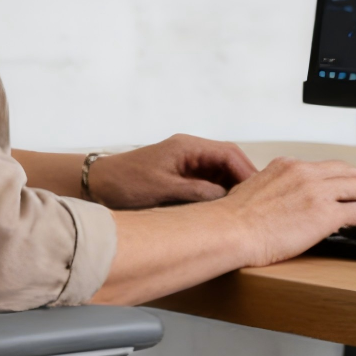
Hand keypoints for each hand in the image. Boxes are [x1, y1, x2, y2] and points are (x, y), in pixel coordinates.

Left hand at [84, 134, 258, 209]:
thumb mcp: (164, 189)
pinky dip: (220, 193)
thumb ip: (197, 192)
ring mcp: (186, 162)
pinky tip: (224, 209)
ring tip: (244, 209)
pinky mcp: (181, 174)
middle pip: (229, 160)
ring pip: (221, 171)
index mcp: (187, 146)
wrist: (98, 184)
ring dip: (233, 187)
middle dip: (244, 179)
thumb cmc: (126, 183)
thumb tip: (227, 197)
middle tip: (257, 203)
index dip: (247, 172)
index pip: (229, 153)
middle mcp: (190, 150)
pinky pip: (209, 181)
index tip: (257, 192)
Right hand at [215, 157, 355, 266]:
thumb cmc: (231, 221)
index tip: (347, 194)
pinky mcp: (325, 214)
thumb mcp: (250, 192)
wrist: (228, 231)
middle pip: (349, 172)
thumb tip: (273, 204)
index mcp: (287, 167)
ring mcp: (316, 191)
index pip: (325, 168)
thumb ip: (269, 192)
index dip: (341, 182)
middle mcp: (305, 173)